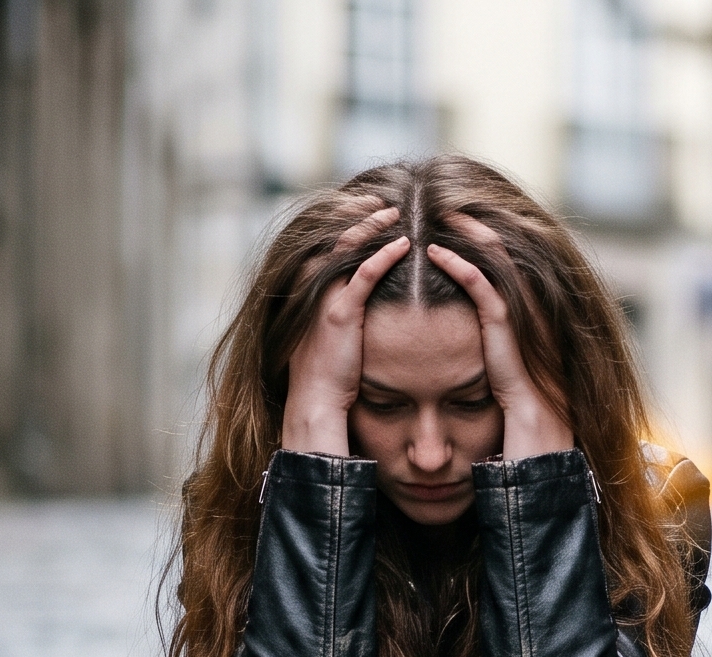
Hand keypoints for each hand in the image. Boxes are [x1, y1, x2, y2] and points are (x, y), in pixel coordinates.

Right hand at [281, 202, 408, 456]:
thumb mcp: (328, 337)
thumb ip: (339, 315)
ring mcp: (325, 299)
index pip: (325, 244)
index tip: (366, 211)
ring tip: (395, 213)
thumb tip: (355, 308)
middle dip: (356, 214)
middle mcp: (313, 289)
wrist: (315, 401)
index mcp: (308, 292)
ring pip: (348, 247)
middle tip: (380, 201)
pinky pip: (365, 274)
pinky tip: (404, 245)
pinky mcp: (341, 313)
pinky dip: (385, 255)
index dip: (345, 223)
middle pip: (333, 236)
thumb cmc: (326, 375)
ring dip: (372, 226)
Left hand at [424, 223, 571, 460]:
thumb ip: (489, 386)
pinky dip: (463, 270)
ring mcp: (527, 336)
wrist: (538, 470)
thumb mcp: (502, 406)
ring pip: (502, 271)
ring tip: (444, 215)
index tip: (460, 234)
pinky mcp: (511, 345)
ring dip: (472, 239)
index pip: (510, 282)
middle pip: (511, 266)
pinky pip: (488, 296)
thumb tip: (464, 380)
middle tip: (451, 207)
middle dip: (482, 233)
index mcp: (529, 340)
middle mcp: (533, 330)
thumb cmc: (518, 451)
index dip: (487, 253)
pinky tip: (436, 253)